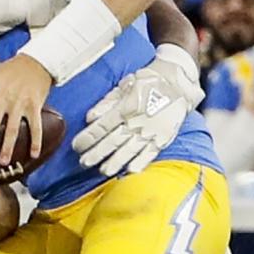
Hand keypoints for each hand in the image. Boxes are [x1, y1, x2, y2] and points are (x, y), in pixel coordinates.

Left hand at [0, 54, 52, 165]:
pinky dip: (36, 141)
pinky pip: (35, 126)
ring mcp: (20, 103)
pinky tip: (33, 155)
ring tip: (3, 162)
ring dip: (8, 146)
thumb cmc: (10, 69)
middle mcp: (4, 98)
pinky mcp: (35, 106)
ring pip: (13, 128)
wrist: (36, 61)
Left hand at [72, 46, 203, 175]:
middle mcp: (137, 121)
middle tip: (84, 163)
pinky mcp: (163, 138)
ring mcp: (151, 131)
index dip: (87, 138)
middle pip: (113, 141)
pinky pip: (151, 153)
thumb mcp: (124, 86)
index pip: (102, 127)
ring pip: (130, 150)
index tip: (76, 146)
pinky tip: (130, 171)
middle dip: (97, 154)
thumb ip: (106, 103)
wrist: (177, 83)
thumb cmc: (146, 82)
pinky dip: (140, 162)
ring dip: (115, 162)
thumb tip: (90, 118)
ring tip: (103, 171)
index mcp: (126, 107)